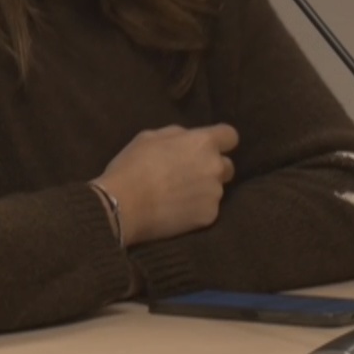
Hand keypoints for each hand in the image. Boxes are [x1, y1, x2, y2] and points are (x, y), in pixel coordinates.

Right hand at [94, 124, 238, 245]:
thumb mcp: (151, 137)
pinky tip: (177, 211)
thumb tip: (188, 139)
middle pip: (227, 166)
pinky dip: (197, 210)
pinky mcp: (209, 217)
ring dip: (204, 190)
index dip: (221, 141)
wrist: (123, 205)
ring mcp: (215, 194)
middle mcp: (215, 167)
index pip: (231, 136)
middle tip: (189, 174)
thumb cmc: (133, 166)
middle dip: (213, 168)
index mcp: (203, 142)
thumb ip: (177, 136)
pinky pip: (208, 209)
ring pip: (216, 189)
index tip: (207, 148)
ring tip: (178, 196)